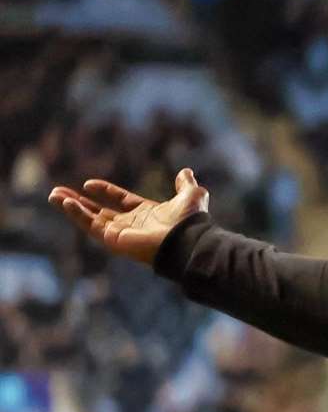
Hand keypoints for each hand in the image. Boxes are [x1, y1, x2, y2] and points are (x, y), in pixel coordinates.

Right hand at [47, 168, 209, 266]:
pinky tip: (64, 203)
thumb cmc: (191, 221)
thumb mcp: (191, 195)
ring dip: (71, 207)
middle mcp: (132, 224)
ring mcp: (122, 233)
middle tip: (58, 192)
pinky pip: (91, 226)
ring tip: (53, 195)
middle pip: (100, 212)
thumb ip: (186, 184)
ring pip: (90, 219)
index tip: (89, 184)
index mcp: (147, 214)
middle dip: (79, 202)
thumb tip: (186, 172)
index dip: (105, 191)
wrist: (188, 240)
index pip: (121, 201)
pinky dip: (77, 214)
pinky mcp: (113, 240)